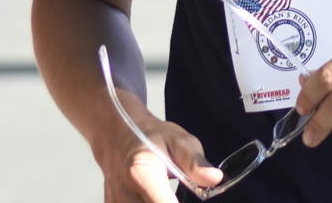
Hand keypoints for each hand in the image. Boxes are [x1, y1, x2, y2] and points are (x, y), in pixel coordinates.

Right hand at [94, 88, 223, 201]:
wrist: (116, 135)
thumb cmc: (148, 136)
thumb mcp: (178, 140)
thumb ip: (195, 162)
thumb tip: (214, 179)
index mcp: (142, 173)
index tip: (194, 197)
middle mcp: (124, 194)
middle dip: (172, 201)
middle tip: (180, 191)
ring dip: (162, 202)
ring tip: (166, 192)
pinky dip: (150, 202)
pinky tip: (156, 195)